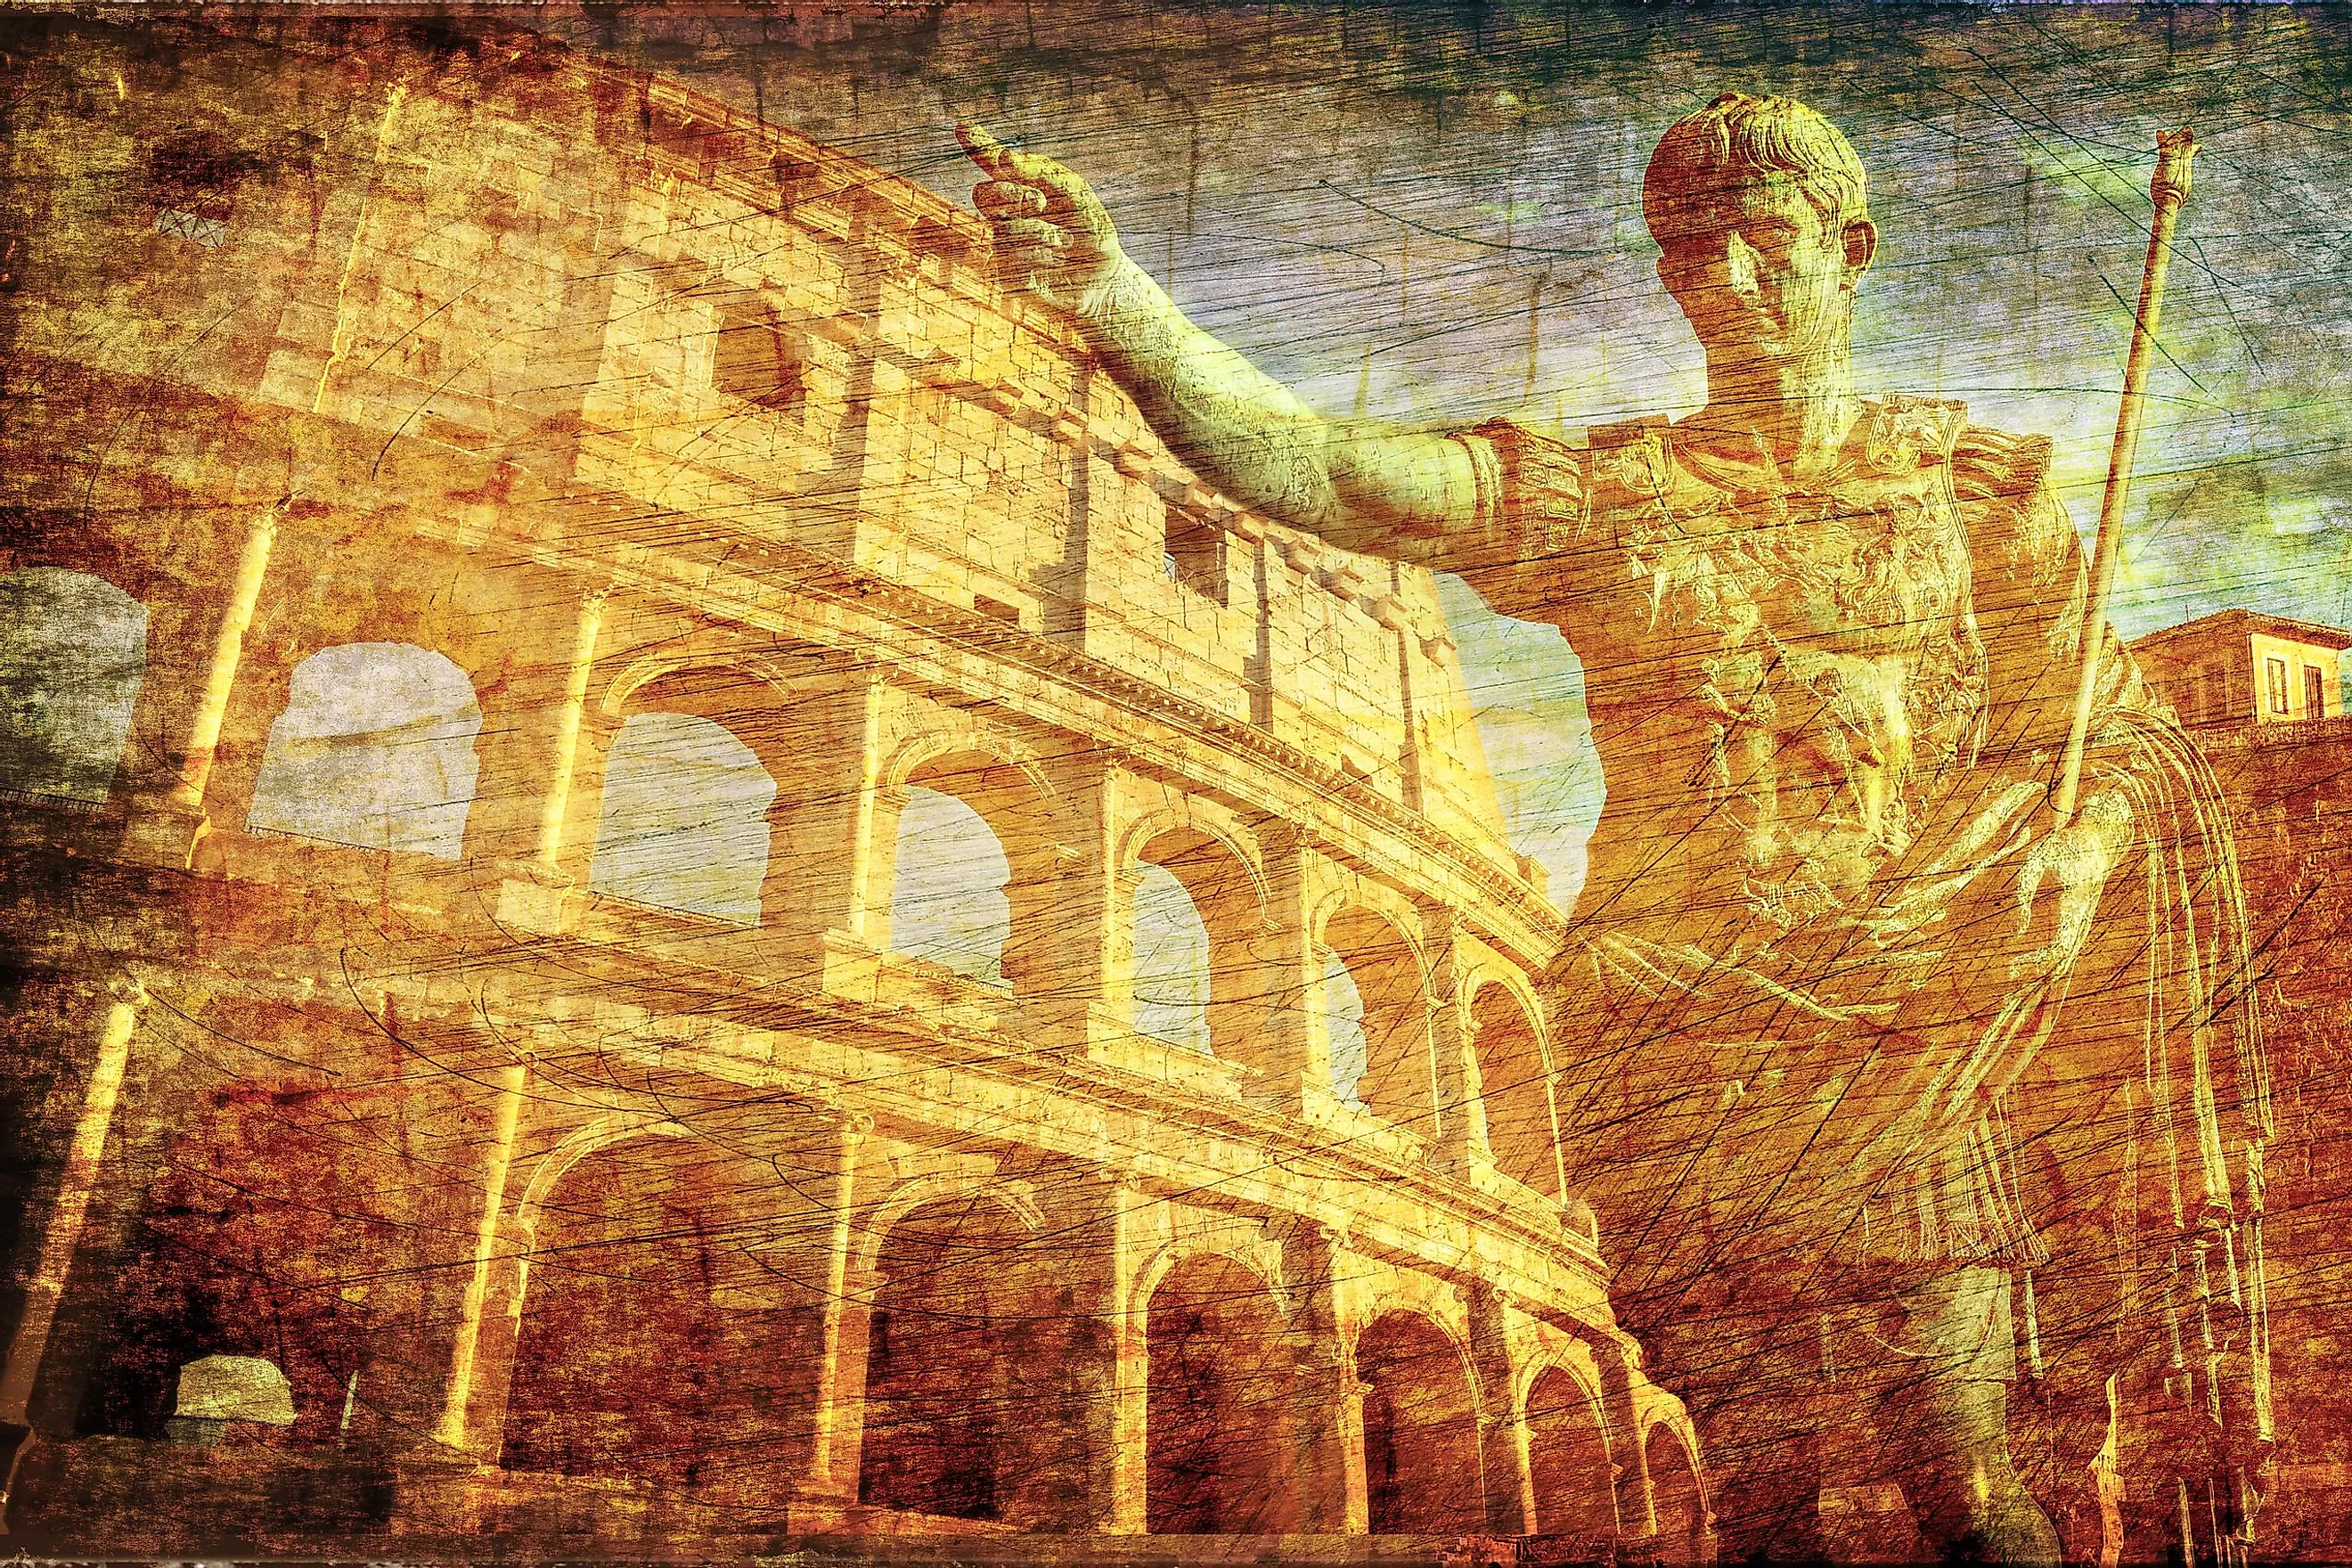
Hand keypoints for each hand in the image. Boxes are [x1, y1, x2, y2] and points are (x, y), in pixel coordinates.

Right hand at [958, 122, 1124, 311]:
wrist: (1102, 278)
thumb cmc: (1091, 231)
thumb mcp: (1076, 195)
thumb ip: (1043, 172)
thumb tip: (1004, 157)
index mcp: (1022, 185)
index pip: (992, 162)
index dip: (977, 144)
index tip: (964, 127)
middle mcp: (1006, 212)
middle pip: (982, 194)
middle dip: (1010, 194)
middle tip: (1040, 202)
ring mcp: (1002, 242)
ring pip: (1000, 226)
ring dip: (1038, 231)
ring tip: (1065, 242)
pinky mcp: (1004, 271)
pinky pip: (1008, 255)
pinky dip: (1037, 254)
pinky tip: (1055, 260)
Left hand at [2013, 787, 2133, 980]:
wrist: (2100, 836)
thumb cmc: (2065, 846)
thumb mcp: (2037, 861)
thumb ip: (2024, 893)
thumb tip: (2019, 930)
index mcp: (2077, 906)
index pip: (2059, 948)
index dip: (2037, 962)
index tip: (2012, 966)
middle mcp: (2084, 917)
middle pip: (2064, 960)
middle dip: (2037, 973)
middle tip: (2008, 975)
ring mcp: (2085, 918)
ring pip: (2067, 955)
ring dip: (2044, 969)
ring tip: (2015, 975)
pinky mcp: (2081, 916)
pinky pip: (2067, 943)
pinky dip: (2050, 957)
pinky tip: (2032, 963)